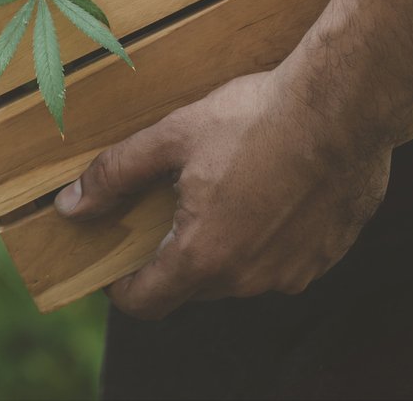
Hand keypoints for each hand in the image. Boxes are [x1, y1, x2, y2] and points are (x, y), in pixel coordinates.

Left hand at [54, 68, 391, 319]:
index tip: (113, 263)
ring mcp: (294, 272)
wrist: (342, 109)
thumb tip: (70, 207)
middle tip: (162, 209)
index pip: (146, 304)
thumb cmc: (253, 119)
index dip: (121, 288)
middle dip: (170, 257)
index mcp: (204, 256)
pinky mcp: (326, 256)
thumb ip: (114, 177)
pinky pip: (278, 260)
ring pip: (237, 275)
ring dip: (219, 246)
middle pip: (190, 287)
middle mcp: (250, 279)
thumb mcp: (169, 138)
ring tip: (214, 192)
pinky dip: (262, 238)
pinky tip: (261, 191)